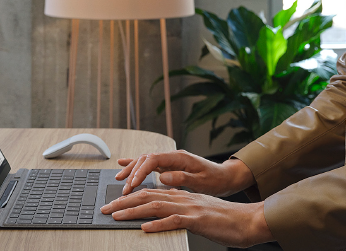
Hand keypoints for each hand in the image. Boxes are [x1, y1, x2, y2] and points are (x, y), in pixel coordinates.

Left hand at [101, 187, 272, 247]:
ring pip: (155, 206)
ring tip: (116, 215)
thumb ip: (179, 209)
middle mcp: (182, 198)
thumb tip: (160, 212)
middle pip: (146, 196)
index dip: (129, 196)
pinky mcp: (197, 220)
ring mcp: (189, 208)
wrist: (248, 221)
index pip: (149, 193)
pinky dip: (157, 224)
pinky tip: (145, 228)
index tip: (112, 202)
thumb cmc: (224, 220)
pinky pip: (174, 221)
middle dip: (122, 201)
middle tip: (104, 208)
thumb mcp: (197, 212)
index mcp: (181, 196)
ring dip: (133, 211)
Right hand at [114, 150, 254, 196]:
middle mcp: (173, 156)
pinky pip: (149, 164)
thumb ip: (183, 178)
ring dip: (132, 169)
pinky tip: (124, 165)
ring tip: (120, 179)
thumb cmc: (216, 179)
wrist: (225, 177)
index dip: (141, 171)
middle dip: (133, 173)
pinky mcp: (169, 166)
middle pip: (146, 159)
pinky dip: (136, 165)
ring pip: (145, 161)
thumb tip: (163, 176)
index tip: (133, 183)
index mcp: (180, 157)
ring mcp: (170, 160)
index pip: (154, 160)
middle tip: (124, 188)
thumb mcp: (202, 181)